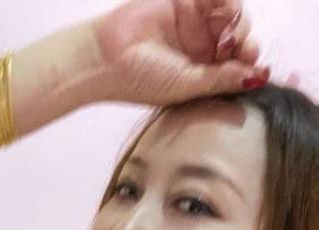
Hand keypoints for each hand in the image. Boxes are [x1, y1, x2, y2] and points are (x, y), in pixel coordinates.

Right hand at [90, 0, 270, 105]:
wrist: (106, 57)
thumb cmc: (140, 80)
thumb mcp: (187, 85)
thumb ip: (223, 79)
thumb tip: (259, 77)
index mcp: (201, 76)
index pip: (236, 68)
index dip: (249, 64)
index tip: (252, 65)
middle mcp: (200, 51)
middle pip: (239, 40)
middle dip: (245, 42)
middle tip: (240, 48)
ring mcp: (194, 26)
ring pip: (232, 17)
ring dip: (237, 21)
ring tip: (227, 32)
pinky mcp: (186, 2)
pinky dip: (224, 1)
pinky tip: (220, 8)